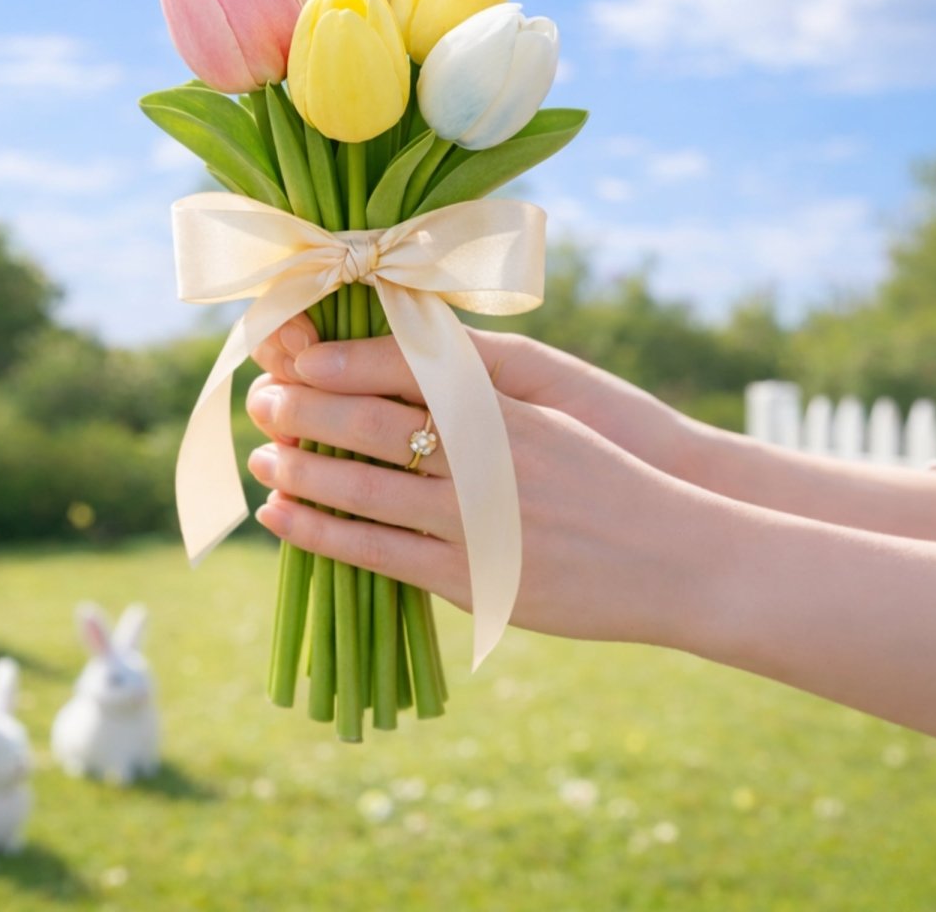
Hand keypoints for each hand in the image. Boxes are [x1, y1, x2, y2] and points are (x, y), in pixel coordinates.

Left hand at [245, 325, 709, 649]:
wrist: (676, 555)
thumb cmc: (610, 477)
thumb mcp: (553, 414)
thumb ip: (480, 392)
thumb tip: (409, 364)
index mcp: (505, 407)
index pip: (405, 367)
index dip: (341, 360)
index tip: (294, 357)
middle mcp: (485, 456)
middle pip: (370, 422)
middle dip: (304, 408)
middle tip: (259, 403)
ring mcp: (475, 519)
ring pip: (362, 488)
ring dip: (300, 471)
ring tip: (260, 460)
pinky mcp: (471, 577)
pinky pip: (378, 554)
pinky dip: (322, 534)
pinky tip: (283, 520)